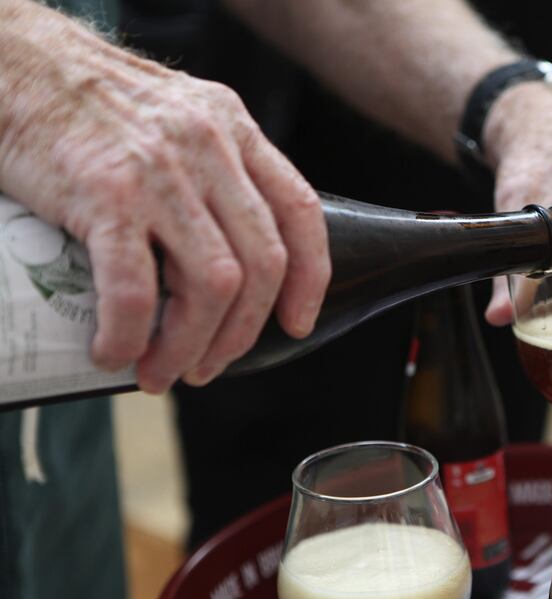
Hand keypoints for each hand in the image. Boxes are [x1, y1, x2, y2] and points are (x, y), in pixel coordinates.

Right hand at [0, 2, 330, 392]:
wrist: (13, 63)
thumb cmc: (90, 103)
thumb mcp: (178, 117)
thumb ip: (215, 169)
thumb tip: (231, 254)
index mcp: (234, 129)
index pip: (300, 211)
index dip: (309, 278)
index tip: (295, 324)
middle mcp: (209, 147)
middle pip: (261, 264)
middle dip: (241, 332)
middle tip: (209, 365)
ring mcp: (160, 172)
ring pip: (213, 286)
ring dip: (190, 345)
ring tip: (161, 371)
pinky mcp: (104, 194)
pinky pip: (134, 288)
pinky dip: (128, 335)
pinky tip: (113, 352)